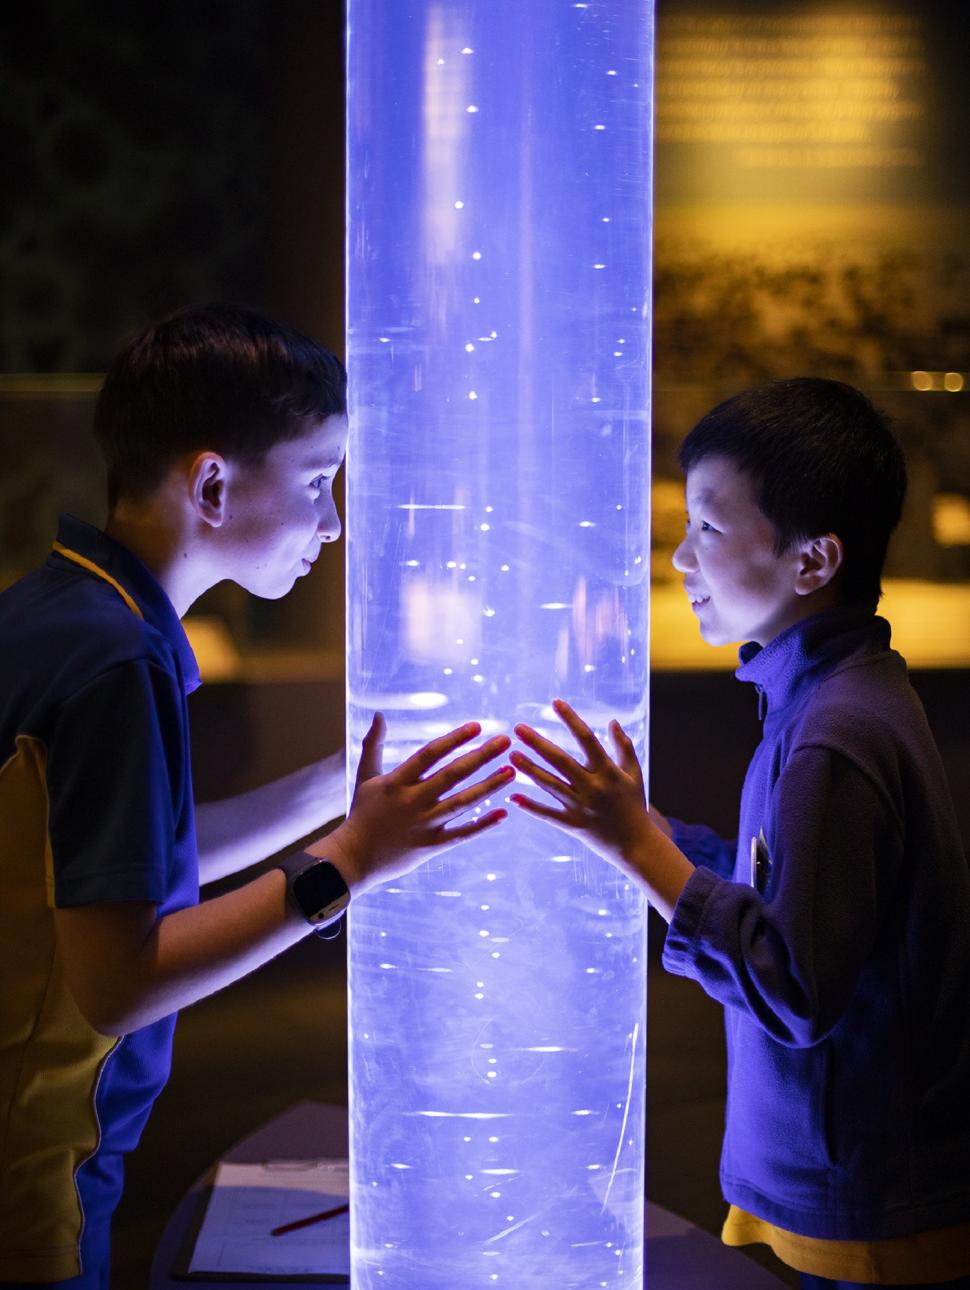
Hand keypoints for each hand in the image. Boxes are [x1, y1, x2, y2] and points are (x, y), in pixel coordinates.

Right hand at [316, 714, 511, 893]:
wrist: (353, 858)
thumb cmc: (362, 813)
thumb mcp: (365, 776)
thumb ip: (373, 744)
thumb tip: (380, 715)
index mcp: (397, 781)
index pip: (430, 754)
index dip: (454, 739)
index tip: (477, 726)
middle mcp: (412, 801)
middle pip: (452, 774)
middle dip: (481, 756)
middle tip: (505, 740)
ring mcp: (423, 825)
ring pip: (462, 803)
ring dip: (489, 787)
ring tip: (512, 772)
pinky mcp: (430, 846)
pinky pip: (461, 834)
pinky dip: (482, 825)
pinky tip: (504, 814)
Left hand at [509, 698, 649, 864]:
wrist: (637, 845)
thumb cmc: (635, 805)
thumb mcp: (634, 774)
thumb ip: (624, 746)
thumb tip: (613, 721)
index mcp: (608, 771)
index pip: (587, 739)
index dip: (571, 719)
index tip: (555, 702)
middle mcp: (593, 787)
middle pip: (561, 761)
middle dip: (538, 743)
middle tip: (518, 728)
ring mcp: (582, 807)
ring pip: (551, 785)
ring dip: (530, 769)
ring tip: (511, 755)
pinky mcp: (574, 825)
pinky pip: (549, 815)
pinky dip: (531, 806)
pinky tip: (513, 796)